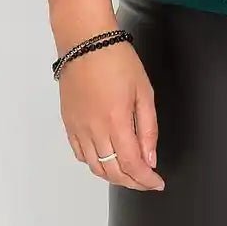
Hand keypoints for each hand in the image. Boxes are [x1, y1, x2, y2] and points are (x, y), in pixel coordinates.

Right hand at [58, 41, 164, 190]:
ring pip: (95, 167)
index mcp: (116, 121)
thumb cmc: (117, 60)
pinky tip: (107, 159)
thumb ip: (148, 128)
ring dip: (114, 176)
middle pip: (113, 172)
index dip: (146, 180)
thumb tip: (150, 158)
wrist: (86, 43)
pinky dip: (95, 164)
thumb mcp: (144, 91)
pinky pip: (80, 154)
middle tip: (146, 181)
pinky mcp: (69, 124)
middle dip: (133, 182)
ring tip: (130, 173)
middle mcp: (94, 130)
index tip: (157, 183)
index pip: (132, 164)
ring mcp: (79, 129)